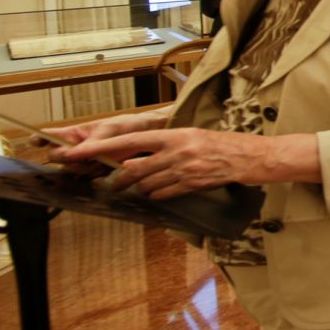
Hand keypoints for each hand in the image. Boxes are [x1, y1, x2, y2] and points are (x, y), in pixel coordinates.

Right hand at [46, 111, 166, 174]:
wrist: (149, 137)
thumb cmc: (128, 126)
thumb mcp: (111, 130)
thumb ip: (92, 142)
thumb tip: (72, 153)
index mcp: (74, 133)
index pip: (49, 136)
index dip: (39, 139)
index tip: (36, 141)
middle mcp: (75, 148)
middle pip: (56, 158)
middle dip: (65, 158)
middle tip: (81, 155)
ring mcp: (84, 161)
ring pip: (70, 171)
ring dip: (81, 168)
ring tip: (99, 161)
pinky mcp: (95, 172)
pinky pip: (85, 179)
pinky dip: (92, 177)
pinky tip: (102, 171)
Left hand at [59, 127, 296, 198]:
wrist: (253, 157)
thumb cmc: (224, 144)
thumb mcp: (192, 136)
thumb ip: (165, 145)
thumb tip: (135, 156)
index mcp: (174, 135)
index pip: (128, 141)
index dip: (100, 147)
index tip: (77, 151)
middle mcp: (177, 151)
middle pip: (132, 168)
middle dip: (118, 179)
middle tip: (110, 184)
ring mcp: (185, 170)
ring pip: (147, 184)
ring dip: (141, 188)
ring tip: (143, 187)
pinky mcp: (193, 185)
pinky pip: (164, 194)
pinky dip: (158, 195)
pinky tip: (162, 191)